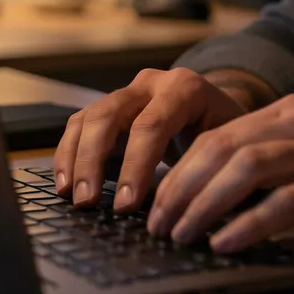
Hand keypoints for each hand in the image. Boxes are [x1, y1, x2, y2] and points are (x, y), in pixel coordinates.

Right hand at [53, 67, 249, 209]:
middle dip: (94, 161)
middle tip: (88, 202)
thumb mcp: (227, 145)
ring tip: (73, 197)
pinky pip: (80, 124)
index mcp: (185, 88)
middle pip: (111, 115)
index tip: (126, 206)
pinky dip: (68, 153)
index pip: (153, 124)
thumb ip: (207, 167)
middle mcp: (153, 82)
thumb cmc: (226, 134)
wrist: (219, 110)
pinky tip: (65, 184)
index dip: (136, 166)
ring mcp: (128, 91)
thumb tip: (187, 211)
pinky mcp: (110, 106)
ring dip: (76, 159)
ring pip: (90, 117)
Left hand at [146, 93, 293, 253]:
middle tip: (158, 223)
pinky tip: (228, 242)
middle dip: (182, 186)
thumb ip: (281, 165)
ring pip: (249, 168)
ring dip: (207, 203)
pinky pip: (289, 200)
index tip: (158, 202)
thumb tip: (222, 198)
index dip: (182, 168)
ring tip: (183, 234)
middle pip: (226, 146)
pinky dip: (251, 222)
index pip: (222, 133)